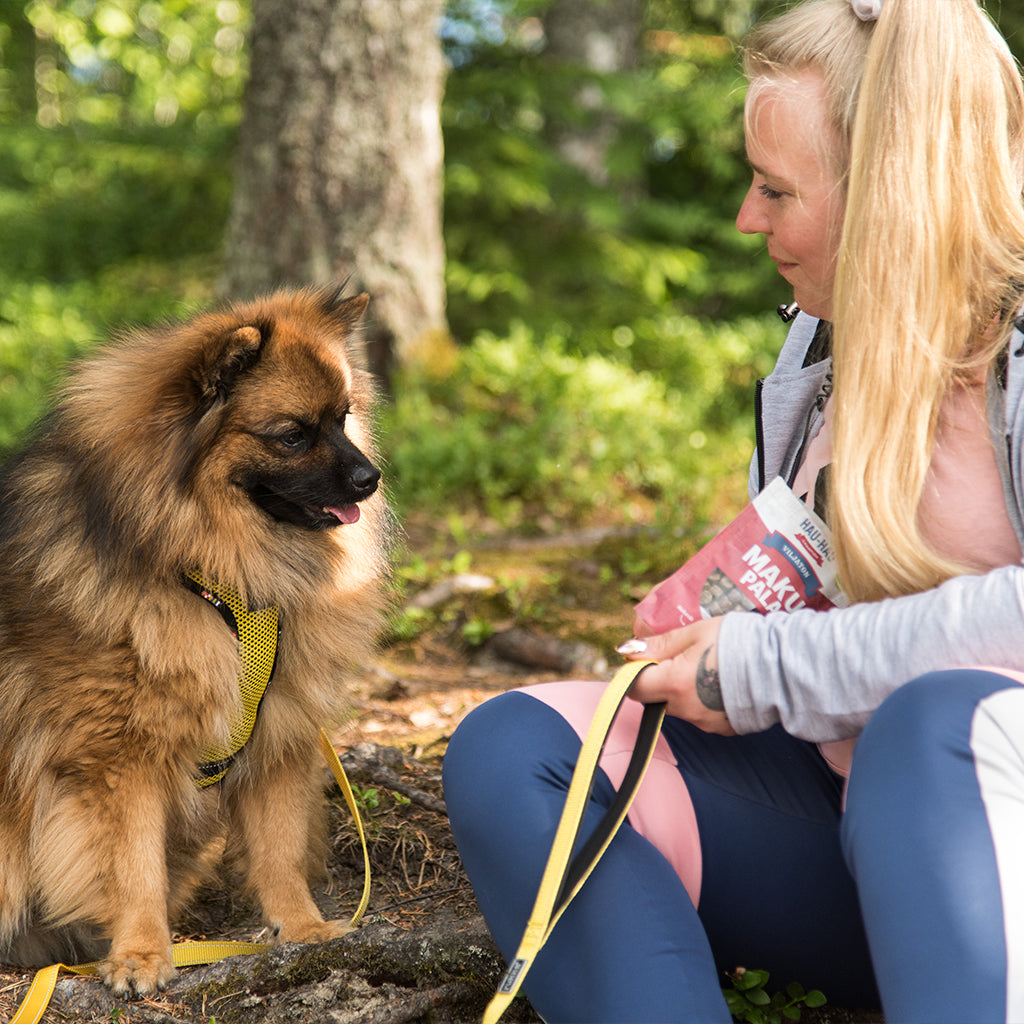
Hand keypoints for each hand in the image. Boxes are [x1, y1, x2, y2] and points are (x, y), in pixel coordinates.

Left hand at [617, 617, 734, 734]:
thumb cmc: (736, 642)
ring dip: (684, 689)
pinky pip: (702, 714)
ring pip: (680, 706)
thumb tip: (629, 650)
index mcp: (673, 684)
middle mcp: (686, 710)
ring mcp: (705, 722)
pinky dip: (705, 700)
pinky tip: (721, 682)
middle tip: (682, 655)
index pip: (635, 687)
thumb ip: (660, 643)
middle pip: (657, 697)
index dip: (636, 672)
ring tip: (707, 665)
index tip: (647, 657)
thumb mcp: (695, 632)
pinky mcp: (723, 728)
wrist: (781, 666)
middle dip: (661, 678)